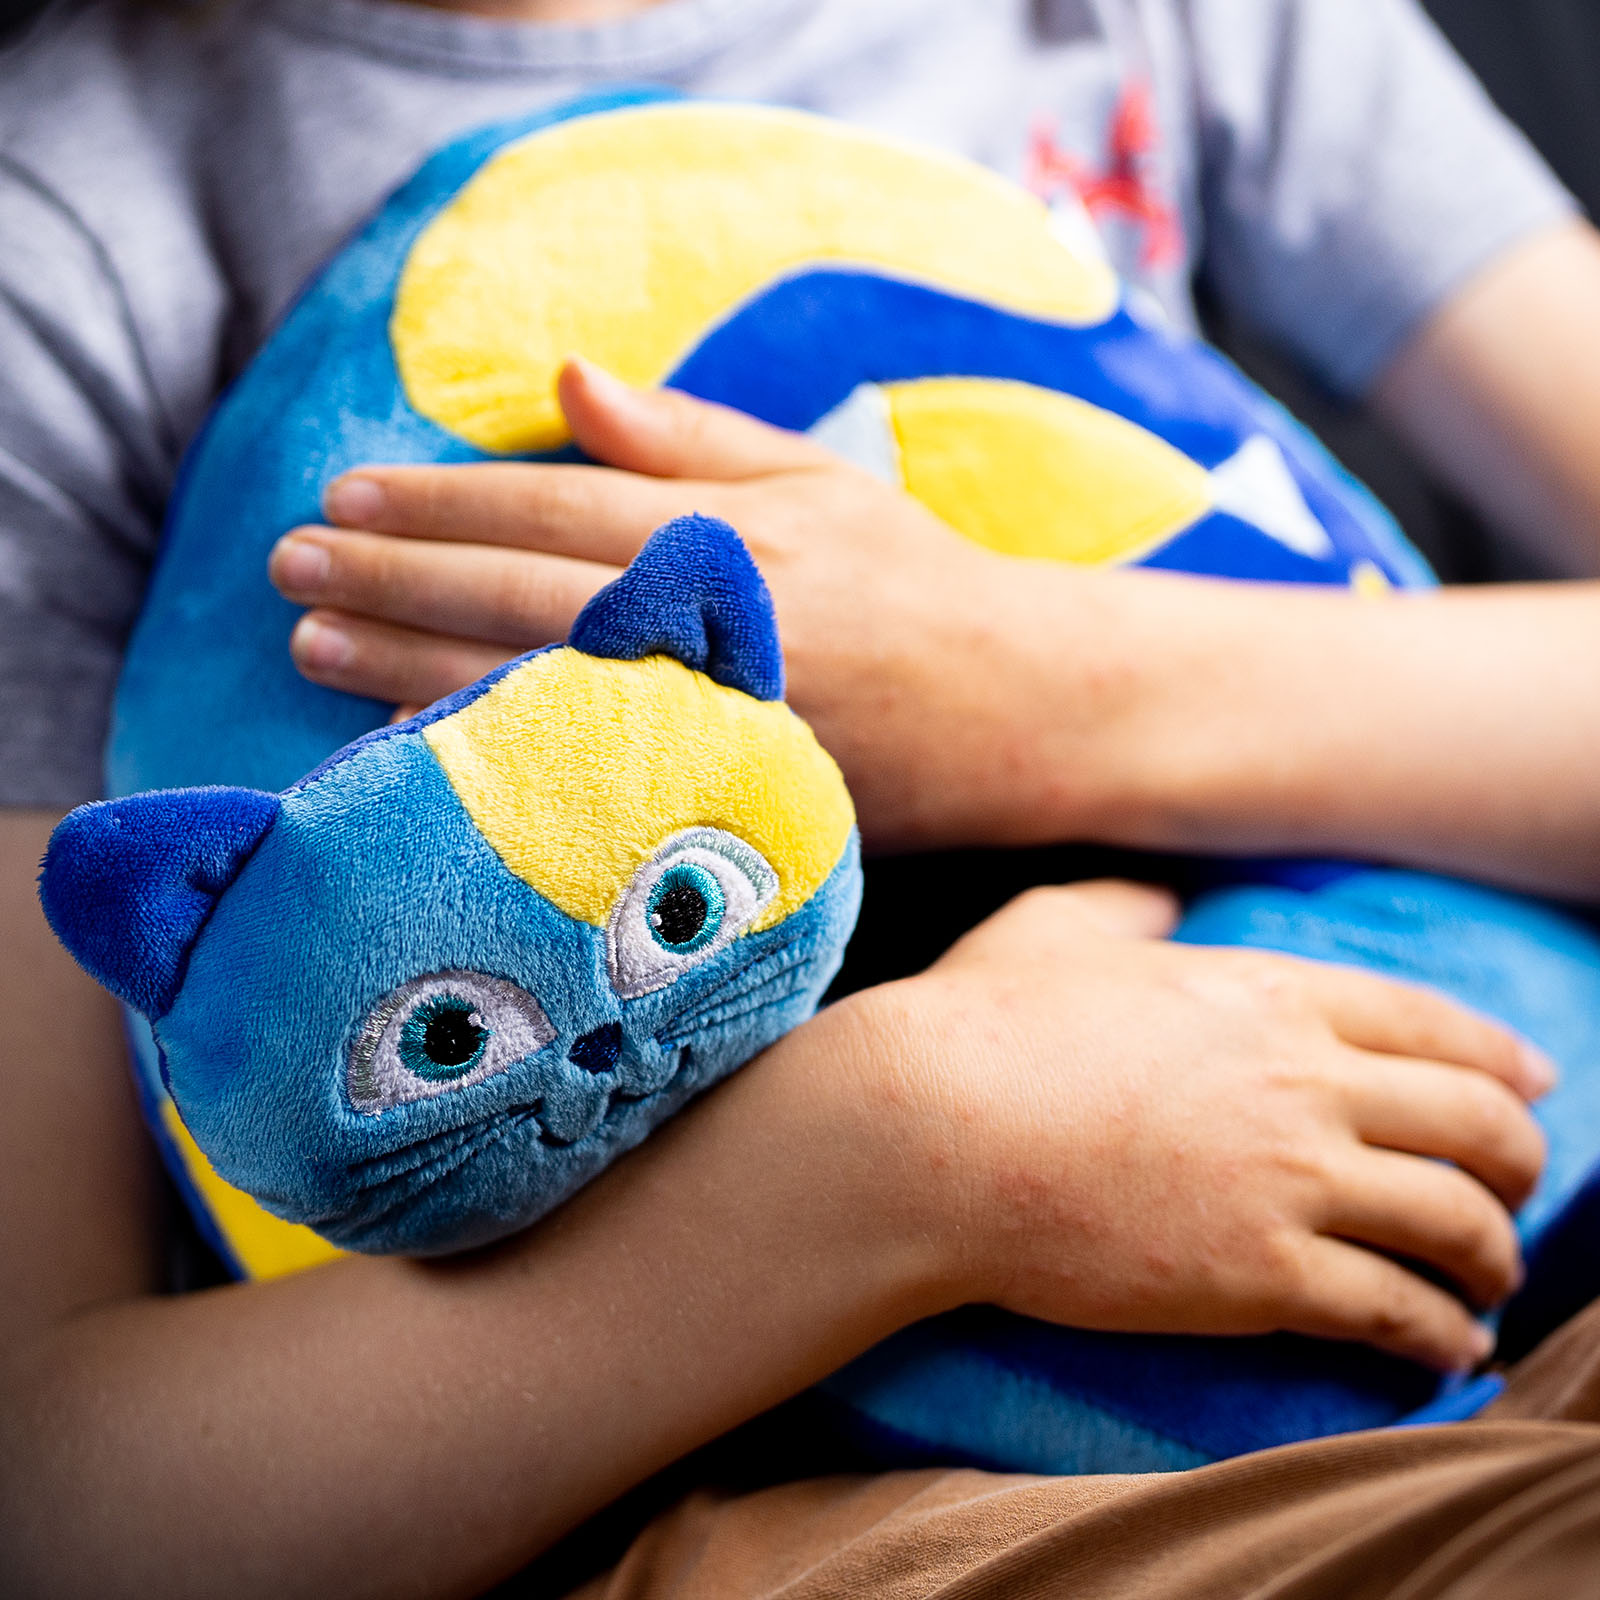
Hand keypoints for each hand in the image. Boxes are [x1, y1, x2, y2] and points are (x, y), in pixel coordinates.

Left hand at [269, 359, 1120, 850]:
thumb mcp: (816, 478)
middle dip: (390, 574)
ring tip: (311, 641)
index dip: (437, 498)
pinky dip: (488, 755)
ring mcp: (706, 716)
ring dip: (402, 659)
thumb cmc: (919, 581)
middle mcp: (706, 621)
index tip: (348, 492)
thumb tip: (570, 379)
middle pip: (513, 590)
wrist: (1017, 708)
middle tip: (289, 565)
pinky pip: (577, 773)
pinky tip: (405, 746)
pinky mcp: (716, 791)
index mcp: (725, 531)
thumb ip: (688, 433)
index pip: (548, 504)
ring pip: (526, 682)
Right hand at [850, 880, 1551, 1370]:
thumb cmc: (975, 1024)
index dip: (1503, 1060)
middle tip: (1518, 1189)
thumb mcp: (1051, 928)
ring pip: (1456, 1221)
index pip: (1434, 1025)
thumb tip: (1161, 905)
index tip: (1535, 1086)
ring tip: (1487, 1280)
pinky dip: (1443, 1335)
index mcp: (1266, 993)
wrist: (924, 1130)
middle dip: (1520, 1161)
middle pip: (1475, 1122)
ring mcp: (1288, 1179)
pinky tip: (1447, 1348)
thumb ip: (1124, 904)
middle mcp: (1303, 1080)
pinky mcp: (1258, 1274)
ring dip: (1493, 1255)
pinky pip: (1397, 1311)